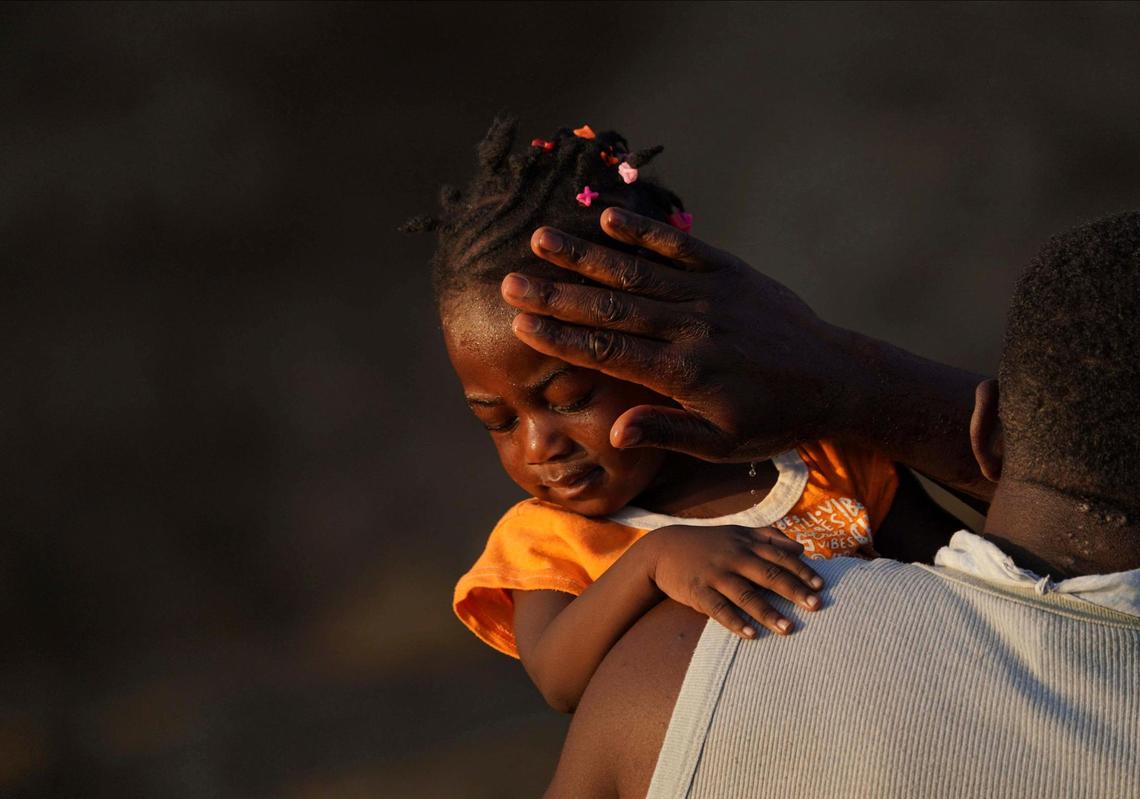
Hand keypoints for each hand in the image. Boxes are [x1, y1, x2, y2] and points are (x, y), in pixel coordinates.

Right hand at [502, 207, 851, 462]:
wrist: (836, 378)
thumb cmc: (773, 419)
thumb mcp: (723, 445)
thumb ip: (668, 433)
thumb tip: (614, 431)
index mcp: (685, 374)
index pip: (609, 353)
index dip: (560, 339)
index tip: (520, 325)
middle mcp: (691, 328)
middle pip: (611, 309)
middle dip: (556, 295)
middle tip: (508, 283)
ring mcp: (711, 295)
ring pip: (636, 273)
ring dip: (586, 255)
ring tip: (541, 239)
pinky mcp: (731, 272)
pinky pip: (681, 249)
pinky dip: (645, 233)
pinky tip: (609, 217)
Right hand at [640, 525, 823, 637]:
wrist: (663, 549)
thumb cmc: (707, 543)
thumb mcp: (737, 532)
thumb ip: (770, 538)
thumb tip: (802, 549)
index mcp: (745, 543)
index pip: (778, 556)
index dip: (801, 570)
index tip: (820, 586)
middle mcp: (733, 557)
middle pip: (767, 574)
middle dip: (793, 590)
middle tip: (816, 606)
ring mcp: (715, 574)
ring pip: (745, 594)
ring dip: (768, 612)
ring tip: (788, 628)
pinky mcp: (698, 591)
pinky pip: (718, 609)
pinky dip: (735, 622)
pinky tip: (751, 635)